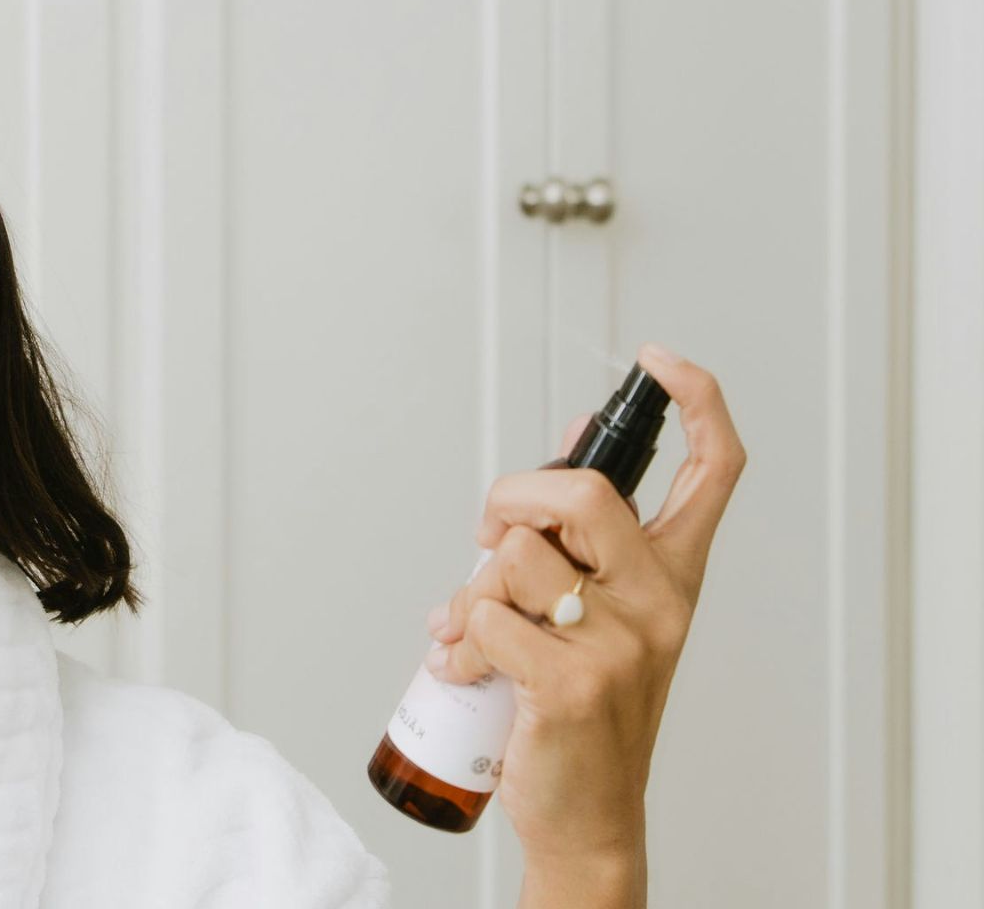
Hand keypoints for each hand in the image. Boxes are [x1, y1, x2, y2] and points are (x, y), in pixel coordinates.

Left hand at [421, 342, 747, 869]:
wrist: (586, 813)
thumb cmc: (583, 705)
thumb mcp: (599, 612)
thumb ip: (579, 536)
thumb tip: (564, 442)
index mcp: (674, 574)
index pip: (715, 470)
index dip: (696, 402)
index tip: (658, 360)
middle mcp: (660, 600)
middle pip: (583, 492)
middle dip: (513, 497)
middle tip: (490, 537)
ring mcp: (621, 642)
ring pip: (515, 557)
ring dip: (473, 590)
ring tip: (475, 631)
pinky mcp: (571, 681)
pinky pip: (485, 618)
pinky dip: (457, 642)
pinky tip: (468, 670)